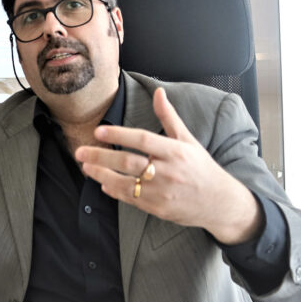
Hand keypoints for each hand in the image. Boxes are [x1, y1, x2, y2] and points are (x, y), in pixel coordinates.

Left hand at [74, 87, 261, 244]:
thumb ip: (168, 117)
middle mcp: (169, 172)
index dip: (119, 134)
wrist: (220, 202)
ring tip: (86, 166)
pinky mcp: (159, 209)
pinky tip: (103, 184)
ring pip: (126, 183)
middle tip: (80, 151)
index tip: (98, 131)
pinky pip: (132, 199)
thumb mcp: (188, 140)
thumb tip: (158, 92)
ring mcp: (163, 192)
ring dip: (102, 175)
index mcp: (176, 151)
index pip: (143, 139)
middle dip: (101, 156)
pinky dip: (115, 191)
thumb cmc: (201, 167)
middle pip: (129, 162)